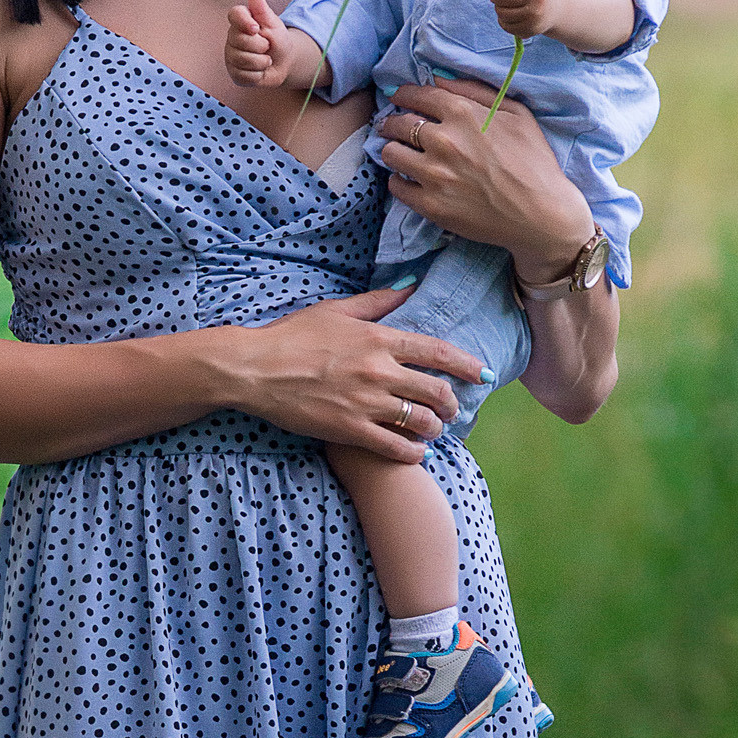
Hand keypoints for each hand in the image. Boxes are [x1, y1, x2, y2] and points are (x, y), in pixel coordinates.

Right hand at [203, 288, 484, 459]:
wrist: (255, 369)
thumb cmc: (291, 335)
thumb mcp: (336, 310)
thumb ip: (377, 301)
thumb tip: (409, 284)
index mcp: (379, 339)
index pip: (438, 352)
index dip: (467, 365)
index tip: (483, 374)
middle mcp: (379, 371)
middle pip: (436, 390)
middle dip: (452, 403)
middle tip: (452, 409)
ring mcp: (366, 403)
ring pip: (421, 421)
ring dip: (434, 429)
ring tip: (432, 431)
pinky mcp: (350, 429)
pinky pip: (395, 447)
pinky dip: (412, 453)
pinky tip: (414, 453)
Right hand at [224, 0, 301, 89]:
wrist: (283, 62)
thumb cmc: (277, 40)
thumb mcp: (273, 23)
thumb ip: (262, 9)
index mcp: (241, 21)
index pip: (234, 15)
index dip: (244, 22)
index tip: (257, 28)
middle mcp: (232, 38)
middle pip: (240, 41)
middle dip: (260, 46)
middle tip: (267, 46)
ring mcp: (231, 56)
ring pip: (242, 60)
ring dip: (261, 62)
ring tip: (265, 58)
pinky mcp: (234, 73)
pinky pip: (245, 75)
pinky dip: (258, 74)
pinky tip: (260, 70)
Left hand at [374, 79, 593, 277]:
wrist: (541, 214)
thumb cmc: (534, 160)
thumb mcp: (516, 113)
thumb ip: (476, 91)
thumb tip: (439, 80)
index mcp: (463, 114)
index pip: (418, 95)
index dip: (404, 94)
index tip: (398, 97)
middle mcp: (443, 141)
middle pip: (398, 123)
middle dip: (392, 122)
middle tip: (391, 127)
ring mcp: (434, 175)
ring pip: (390, 153)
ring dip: (392, 149)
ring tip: (399, 152)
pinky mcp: (430, 205)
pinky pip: (396, 186)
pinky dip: (398, 179)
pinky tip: (408, 177)